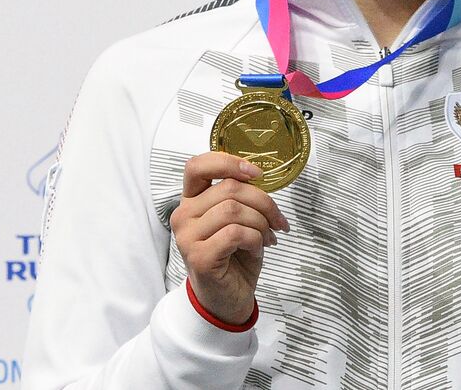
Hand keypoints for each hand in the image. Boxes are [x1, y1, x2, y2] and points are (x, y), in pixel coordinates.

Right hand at [170, 152, 290, 325]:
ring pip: (234, 210)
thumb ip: (239, 196)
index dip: (228, 162)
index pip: (197, 166)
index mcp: (191, 201)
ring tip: (267, 237)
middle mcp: (183, 215)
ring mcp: (187, 236)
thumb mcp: (238, 220)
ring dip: (261, 223)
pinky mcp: (199, 256)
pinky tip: (257, 249)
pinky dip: (255, 239)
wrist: (227, 299)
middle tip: (278, 221)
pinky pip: (236, 233)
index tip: (256, 173)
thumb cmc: (234, 257)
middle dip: (263, 202)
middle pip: (230, 188)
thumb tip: (258, 177)